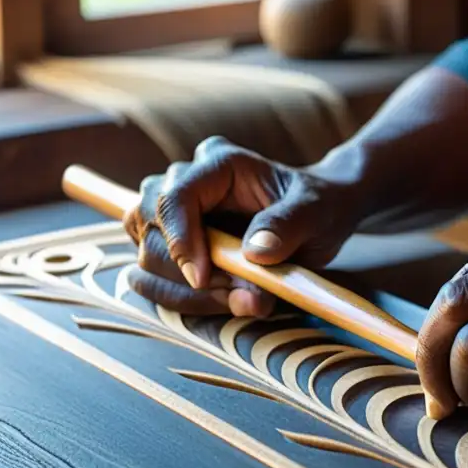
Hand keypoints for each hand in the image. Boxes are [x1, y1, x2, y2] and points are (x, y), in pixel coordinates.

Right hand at [122, 136, 362, 316]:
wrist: (321, 215)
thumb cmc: (318, 205)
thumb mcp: (315, 211)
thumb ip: (287, 227)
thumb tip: (254, 253)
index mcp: (217, 164)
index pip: (174, 198)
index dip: (181, 241)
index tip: (203, 279)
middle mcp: (187, 183)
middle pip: (150, 232)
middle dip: (187, 275)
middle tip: (241, 297)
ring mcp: (175, 216)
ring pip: (146, 259)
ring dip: (185, 293)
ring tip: (241, 301)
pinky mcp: (174, 247)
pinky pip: (155, 280)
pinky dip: (185, 301)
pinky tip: (227, 302)